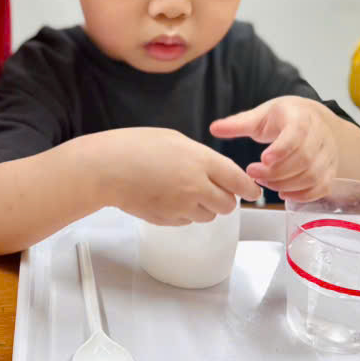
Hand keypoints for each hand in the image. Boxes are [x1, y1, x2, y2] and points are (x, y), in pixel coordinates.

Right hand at [95, 127, 261, 225]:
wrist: (106, 169)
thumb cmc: (134, 148)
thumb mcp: (174, 140)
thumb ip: (199, 156)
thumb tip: (213, 169)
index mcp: (201, 161)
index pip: (238, 181)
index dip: (249, 188)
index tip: (253, 191)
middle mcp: (196, 187)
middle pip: (227, 204)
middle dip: (224, 199)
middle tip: (213, 190)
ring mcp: (182, 206)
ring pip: (208, 216)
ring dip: (203, 207)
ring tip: (182, 192)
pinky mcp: (168, 220)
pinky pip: (186, 221)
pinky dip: (183, 213)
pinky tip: (167, 198)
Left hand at [211, 97, 337, 201]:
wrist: (313, 119)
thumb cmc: (284, 118)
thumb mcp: (262, 115)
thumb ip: (239, 123)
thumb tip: (214, 128)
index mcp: (301, 117)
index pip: (298, 133)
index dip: (282, 148)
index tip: (263, 159)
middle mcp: (319, 135)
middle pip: (304, 159)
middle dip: (277, 171)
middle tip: (253, 173)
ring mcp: (327, 154)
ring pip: (313, 175)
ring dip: (286, 184)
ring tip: (264, 182)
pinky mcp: (330, 169)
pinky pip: (322, 187)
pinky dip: (303, 195)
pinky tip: (283, 193)